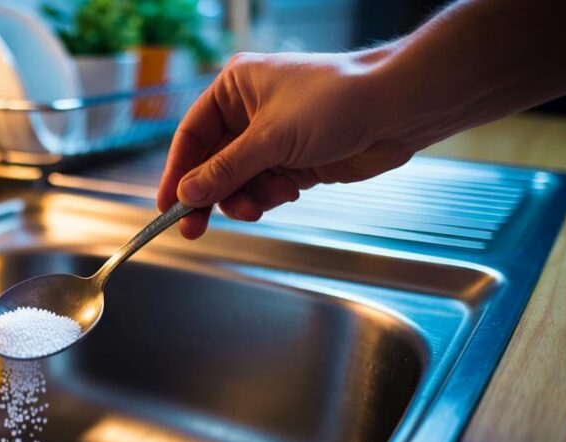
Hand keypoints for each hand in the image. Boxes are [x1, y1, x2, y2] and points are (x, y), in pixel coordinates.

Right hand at [157, 50, 415, 238]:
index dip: (177, 172)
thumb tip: (187, 194)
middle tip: (194, 227)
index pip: (192, 136)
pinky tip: (287, 192)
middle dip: (210, 194)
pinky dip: (270, 196)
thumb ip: (225, 170)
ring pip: (238, 181)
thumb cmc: (338, 101)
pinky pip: (264, 187)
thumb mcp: (271, 138)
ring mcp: (273, 138)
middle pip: (212, 163)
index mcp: (235, 88)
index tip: (168, 205)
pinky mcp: (295, 160)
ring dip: (244, 198)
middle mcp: (250, 112)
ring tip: (260, 205)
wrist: (398, 110)